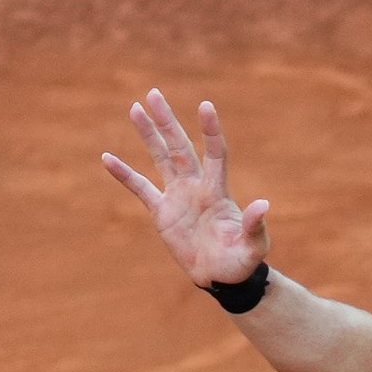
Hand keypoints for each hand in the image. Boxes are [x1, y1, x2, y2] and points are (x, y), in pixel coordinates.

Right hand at [102, 89, 269, 286]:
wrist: (222, 277)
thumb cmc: (242, 262)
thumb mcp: (253, 246)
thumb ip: (256, 226)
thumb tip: (263, 204)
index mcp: (218, 192)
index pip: (215, 154)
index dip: (210, 132)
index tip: (206, 106)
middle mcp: (197, 187)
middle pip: (180, 147)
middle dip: (167, 121)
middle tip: (154, 94)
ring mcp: (178, 196)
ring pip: (161, 158)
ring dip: (149, 135)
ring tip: (136, 108)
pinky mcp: (162, 211)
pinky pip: (140, 188)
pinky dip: (124, 174)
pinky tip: (107, 158)